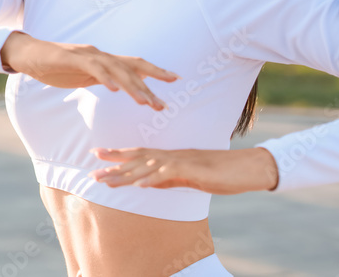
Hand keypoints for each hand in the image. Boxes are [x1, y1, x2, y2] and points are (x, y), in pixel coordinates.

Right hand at [1, 31, 178, 110]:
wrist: (28, 54)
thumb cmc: (53, 65)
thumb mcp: (81, 74)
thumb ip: (99, 77)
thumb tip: (116, 86)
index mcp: (103, 59)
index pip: (134, 64)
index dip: (155, 71)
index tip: (175, 79)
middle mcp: (99, 54)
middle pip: (131, 67)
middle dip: (150, 85)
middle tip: (164, 104)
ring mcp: (87, 55)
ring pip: (117, 69)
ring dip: (133, 86)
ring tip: (145, 102)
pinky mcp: (72, 59)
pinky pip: (94, 68)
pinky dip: (106, 78)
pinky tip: (115, 90)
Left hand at [88, 146, 279, 194]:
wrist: (245, 167)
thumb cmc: (219, 173)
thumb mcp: (188, 177)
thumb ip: (167, 178)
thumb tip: (147, 183)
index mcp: (170, 156)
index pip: (138, 153)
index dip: (117, 154)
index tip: (97, 155)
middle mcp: (171, 155)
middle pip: (137, 158)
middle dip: (113, 163)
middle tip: (92, 170)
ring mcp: (181, 160)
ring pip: (148, 166)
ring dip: (126, 174)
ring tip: (108, 180)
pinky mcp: (193, 168)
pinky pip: (170, 174)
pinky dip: (155, 178)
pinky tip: (142, 185)